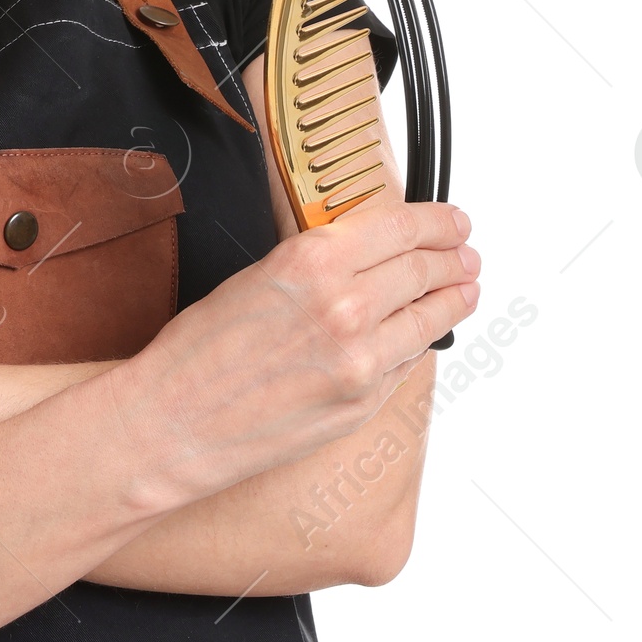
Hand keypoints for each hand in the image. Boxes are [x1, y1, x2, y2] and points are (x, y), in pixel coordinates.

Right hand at [117, 196, 478, 510]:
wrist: (175, 420)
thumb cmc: (199, 351)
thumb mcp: (257, 276)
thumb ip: (318, 263)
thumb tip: (368, 254)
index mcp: (313, 260)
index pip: (402, 228)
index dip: (439, 222)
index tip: (453, 221)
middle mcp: (346, 306)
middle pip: (426, 271)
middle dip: (453, 259)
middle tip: (465, 253)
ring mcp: (361, 360)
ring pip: (430, 319)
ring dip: (454, 299)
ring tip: (464, 288)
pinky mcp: (364, 403)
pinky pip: (407, 362)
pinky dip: (420, 341)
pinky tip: (422, 332)